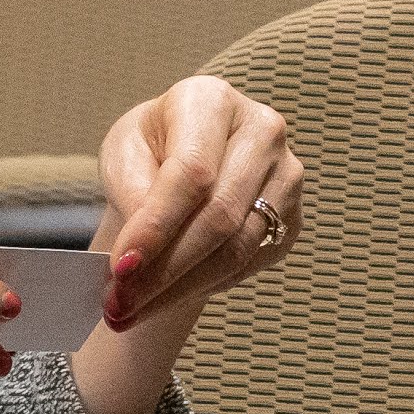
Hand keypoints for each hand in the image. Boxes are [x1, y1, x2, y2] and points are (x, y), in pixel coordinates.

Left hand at [95, 76, 309, 331]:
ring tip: (132, 312)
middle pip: (219, 216)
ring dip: (180, 289)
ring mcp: (286, 175)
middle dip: (164, 271)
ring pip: (237, 249)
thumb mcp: (124, 153)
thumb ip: (131, 190)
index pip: (191, 172)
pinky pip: (249, 264)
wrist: (187, 160)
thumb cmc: (150, 150)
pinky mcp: (293, 216)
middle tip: (120, 307)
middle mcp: (261, 130)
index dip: (157, 225)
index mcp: (212, 100)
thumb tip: (141, 250)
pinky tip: (167, 295)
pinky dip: (203, 287)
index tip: (120, 269)